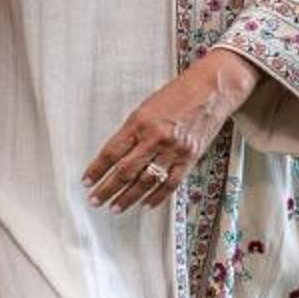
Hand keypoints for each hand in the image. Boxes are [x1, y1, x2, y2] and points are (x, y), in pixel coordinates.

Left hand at [82, 50, 258, 211]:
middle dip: (107, 189)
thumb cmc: (178, 94)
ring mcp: (173, 150)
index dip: (97, 170)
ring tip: (115, 207)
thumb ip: (132, 131)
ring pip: (146, 181)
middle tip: (95, 200)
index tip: (87, 181)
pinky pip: (170, 184)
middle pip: (125, 171)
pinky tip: (145, 205)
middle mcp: (155, 138)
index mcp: (140, 122)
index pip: (112, 152)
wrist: (211, 90)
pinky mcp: (189, 158)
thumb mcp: (146, 107)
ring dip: (128, 198)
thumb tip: (115, 156)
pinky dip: (157, 197)